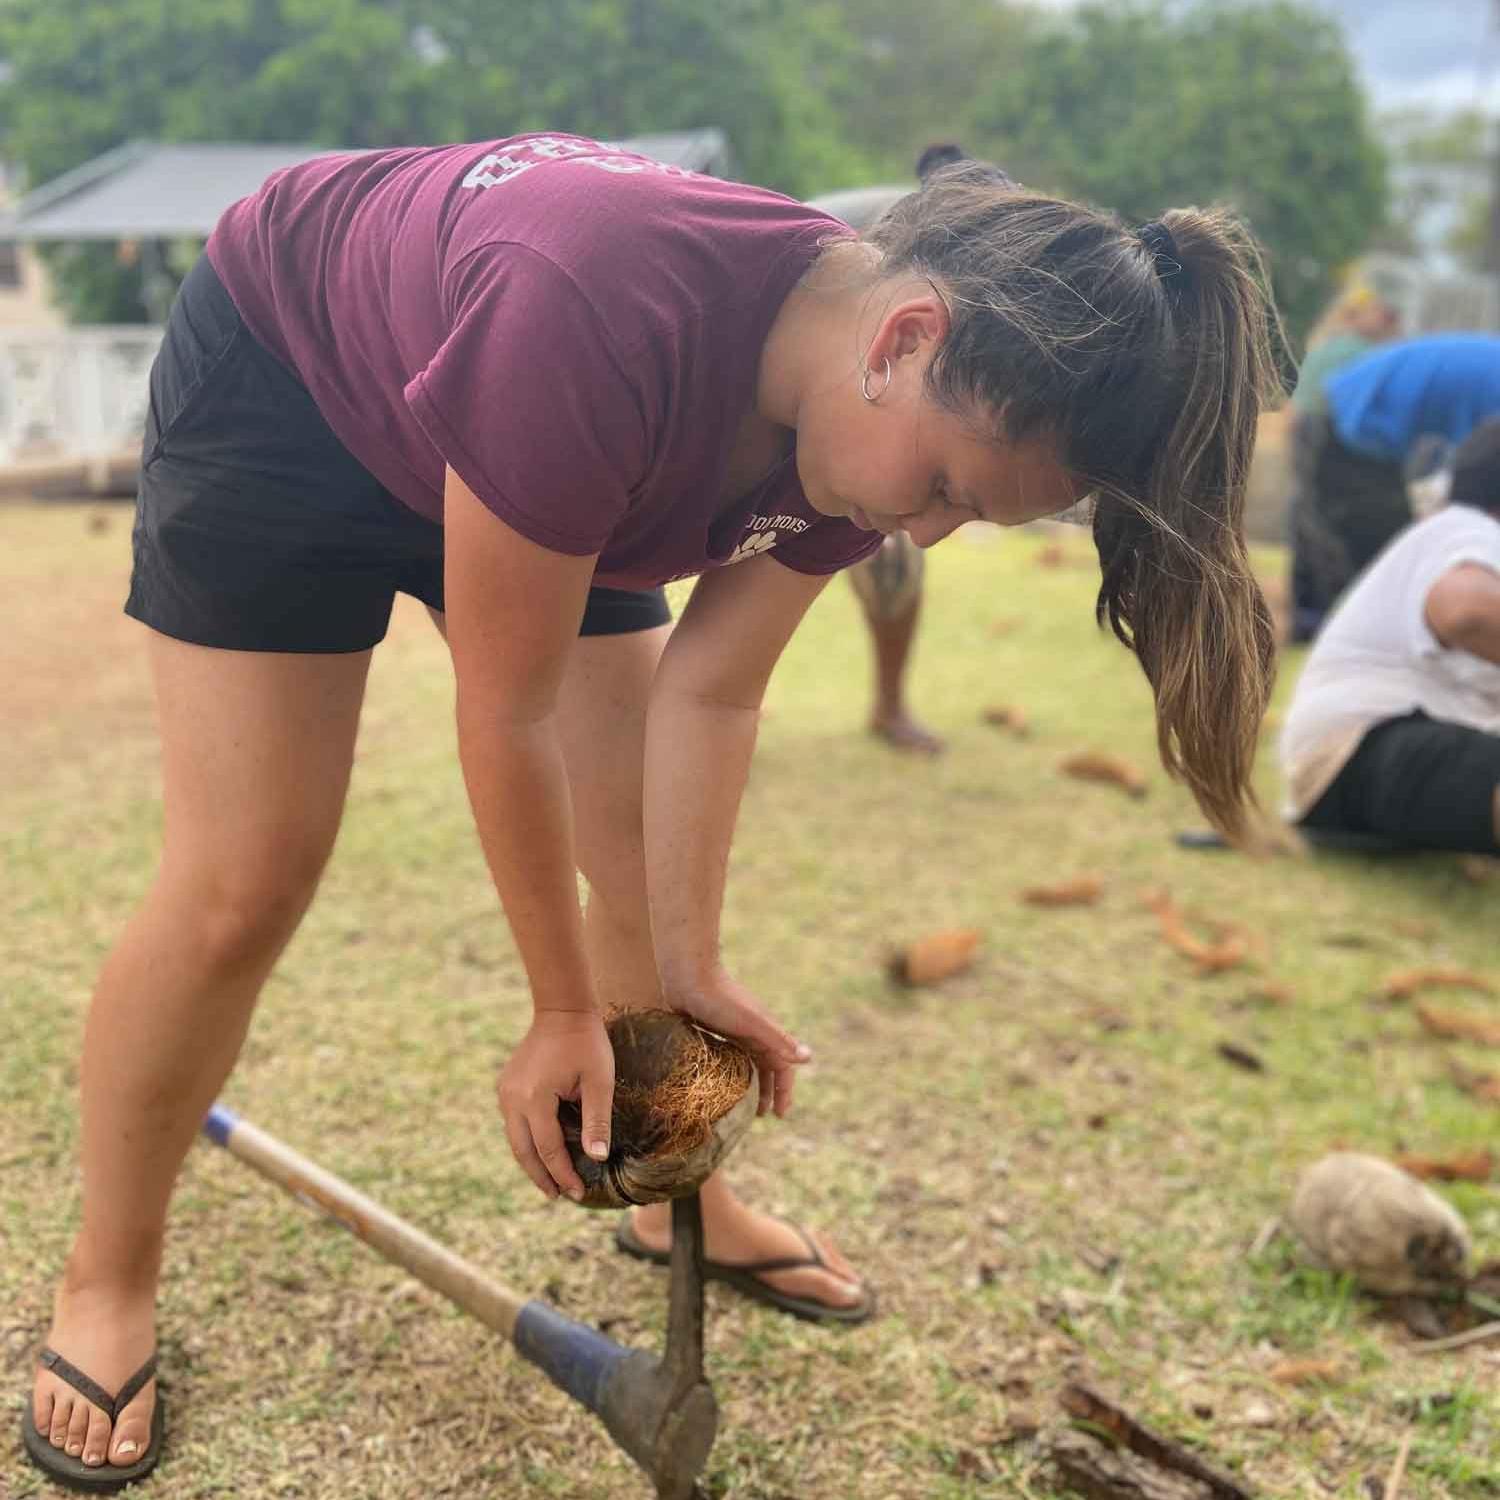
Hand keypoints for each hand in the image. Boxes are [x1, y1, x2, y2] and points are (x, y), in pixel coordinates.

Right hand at [497, 1010, 614, 1200]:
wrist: (562, 1010)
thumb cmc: (586, 1043)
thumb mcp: (599, 1081)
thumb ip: (597, 1121)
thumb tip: (596, 1159)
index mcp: (534, 1098)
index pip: (548, 1149)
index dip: (563, 1174)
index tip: (577, 1194)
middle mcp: (512, 1099)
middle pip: (524, 1151)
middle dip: (542, 1177)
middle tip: (559, 1197)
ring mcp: (505, 1092)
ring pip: (515, 1140)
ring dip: (532, 1162)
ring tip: (550, 1182)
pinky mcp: (505, 1086)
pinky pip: (514, 1123)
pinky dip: (527, 1142)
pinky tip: (542, 1151)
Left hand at [664, 967, 811, 1116]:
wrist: (688, 975)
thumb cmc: (721, 999)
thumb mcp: (752, 1023)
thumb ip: (778, 1040)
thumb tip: (808, 1059)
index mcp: (765, 1032)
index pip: (782, 1067)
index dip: (784, 1090)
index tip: (780, 1115)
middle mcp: (753, 1032)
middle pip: (767, 1066)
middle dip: (770, 1091)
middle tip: (765, 1116)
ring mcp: (734, 1030)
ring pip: (749, 1062)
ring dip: (752, 1083)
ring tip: (746, 1105)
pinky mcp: (714, 1029)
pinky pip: (730, 1055)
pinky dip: (734, 1070)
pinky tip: (723, 1081)